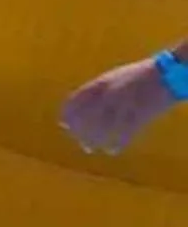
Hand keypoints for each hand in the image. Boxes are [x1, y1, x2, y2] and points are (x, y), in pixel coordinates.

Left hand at [61, 54, 178, 154]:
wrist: (163, 76)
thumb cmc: (135, 77)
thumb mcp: (110, 79)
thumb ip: (95, 91)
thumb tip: (77, 106)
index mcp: (99, 85)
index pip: (74, 102)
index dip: (68, 115)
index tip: (64, 124)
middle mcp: (106, 97)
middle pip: (84, 119)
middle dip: (78, 131)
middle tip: (78, 140)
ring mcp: (121, 108)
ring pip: (99, 131)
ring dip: (92, 141)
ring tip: (89, 148)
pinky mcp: (137, 119)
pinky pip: (121, 137)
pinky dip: (114, 145)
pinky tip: (111, 150)